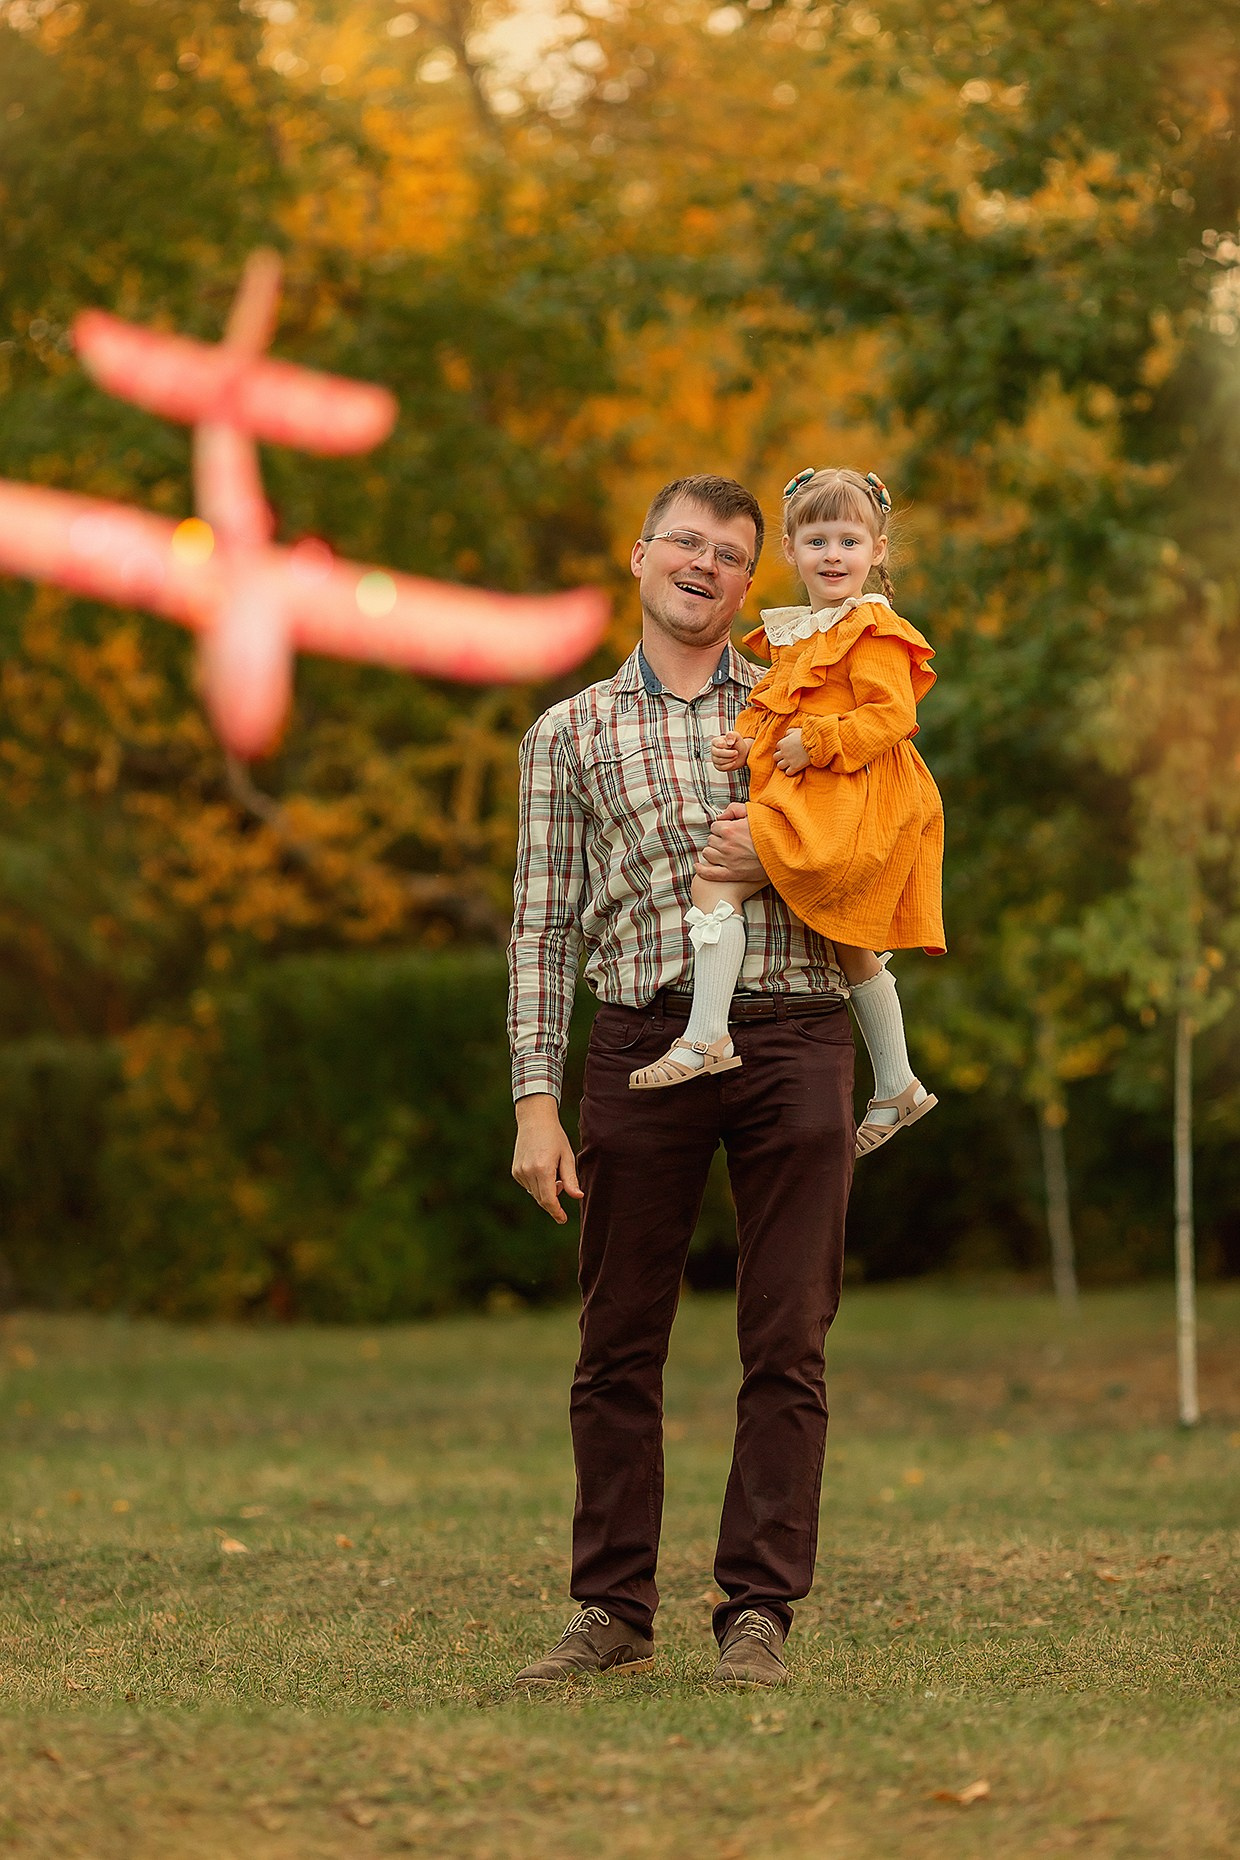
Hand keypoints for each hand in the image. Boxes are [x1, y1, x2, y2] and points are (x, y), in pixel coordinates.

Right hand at [512, 1094, 582, 1224]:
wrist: (534, 1120)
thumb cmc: (555, 1137)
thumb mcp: (567, 1157)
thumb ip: (571, 1179)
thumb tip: (578, 1197)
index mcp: (543, 1168)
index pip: (548, 1199)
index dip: (556, 1212)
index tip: (563, 1219)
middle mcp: (528, 1171)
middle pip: (542, 1198)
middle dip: (554, 1199)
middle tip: (563, 1184)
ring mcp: (519, 1171)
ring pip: (535, 1193)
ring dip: (546, 1191)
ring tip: (553, 1171)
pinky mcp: (515, 1171)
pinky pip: (528, 1185)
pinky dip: (538, 1184)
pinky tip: (543, 1168)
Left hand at [696, 802, 766, 885]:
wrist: (784, 852)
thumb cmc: (771, 830)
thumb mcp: (755, 812)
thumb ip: (735, 809)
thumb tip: (721, 815)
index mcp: (730, 829)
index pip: (714, 827)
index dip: (722, 828)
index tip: (730, 830)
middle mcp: (726, 845)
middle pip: (711, 840)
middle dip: (718, 839)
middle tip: (730, 841)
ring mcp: (728, 861)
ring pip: (708, 854)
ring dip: (712, 851)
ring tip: (723, 851)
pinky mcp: (732, 874)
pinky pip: (710, 873)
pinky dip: (702, 870)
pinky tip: (698, 866)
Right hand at [710, 730, 749, 771]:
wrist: (742, 754)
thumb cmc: (738, 744)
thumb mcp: (736, 736)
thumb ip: (732, 735)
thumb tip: (729, 741)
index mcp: (716, 741)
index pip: (718, 744)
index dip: (726, 745)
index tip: (732, 744)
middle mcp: (714, 750)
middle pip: (717, 753)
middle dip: (729, 753)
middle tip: (736, 752)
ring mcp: (715, 758)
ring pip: (719, 761)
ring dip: (730, 759)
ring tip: (735, 756)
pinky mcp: (718, 766)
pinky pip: (721, 767)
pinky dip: (729, 765)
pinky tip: (733, 762)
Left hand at [773, 728, 808, 773]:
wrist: (815, 743)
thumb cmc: (807, 736)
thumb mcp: (796, 730)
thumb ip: (789, 732)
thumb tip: (786, 735)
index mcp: (782, 743)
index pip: (777, 747)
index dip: (782, 748)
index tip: (788, 749)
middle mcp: (783, 752)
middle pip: (775, 757)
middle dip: (780, 758)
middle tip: (786, 757)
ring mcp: (789, 760)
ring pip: (779, 766)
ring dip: (783, 765)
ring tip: (789, 764)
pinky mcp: (795, 767)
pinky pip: (788, 773)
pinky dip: (790, 772)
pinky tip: (794, 769)